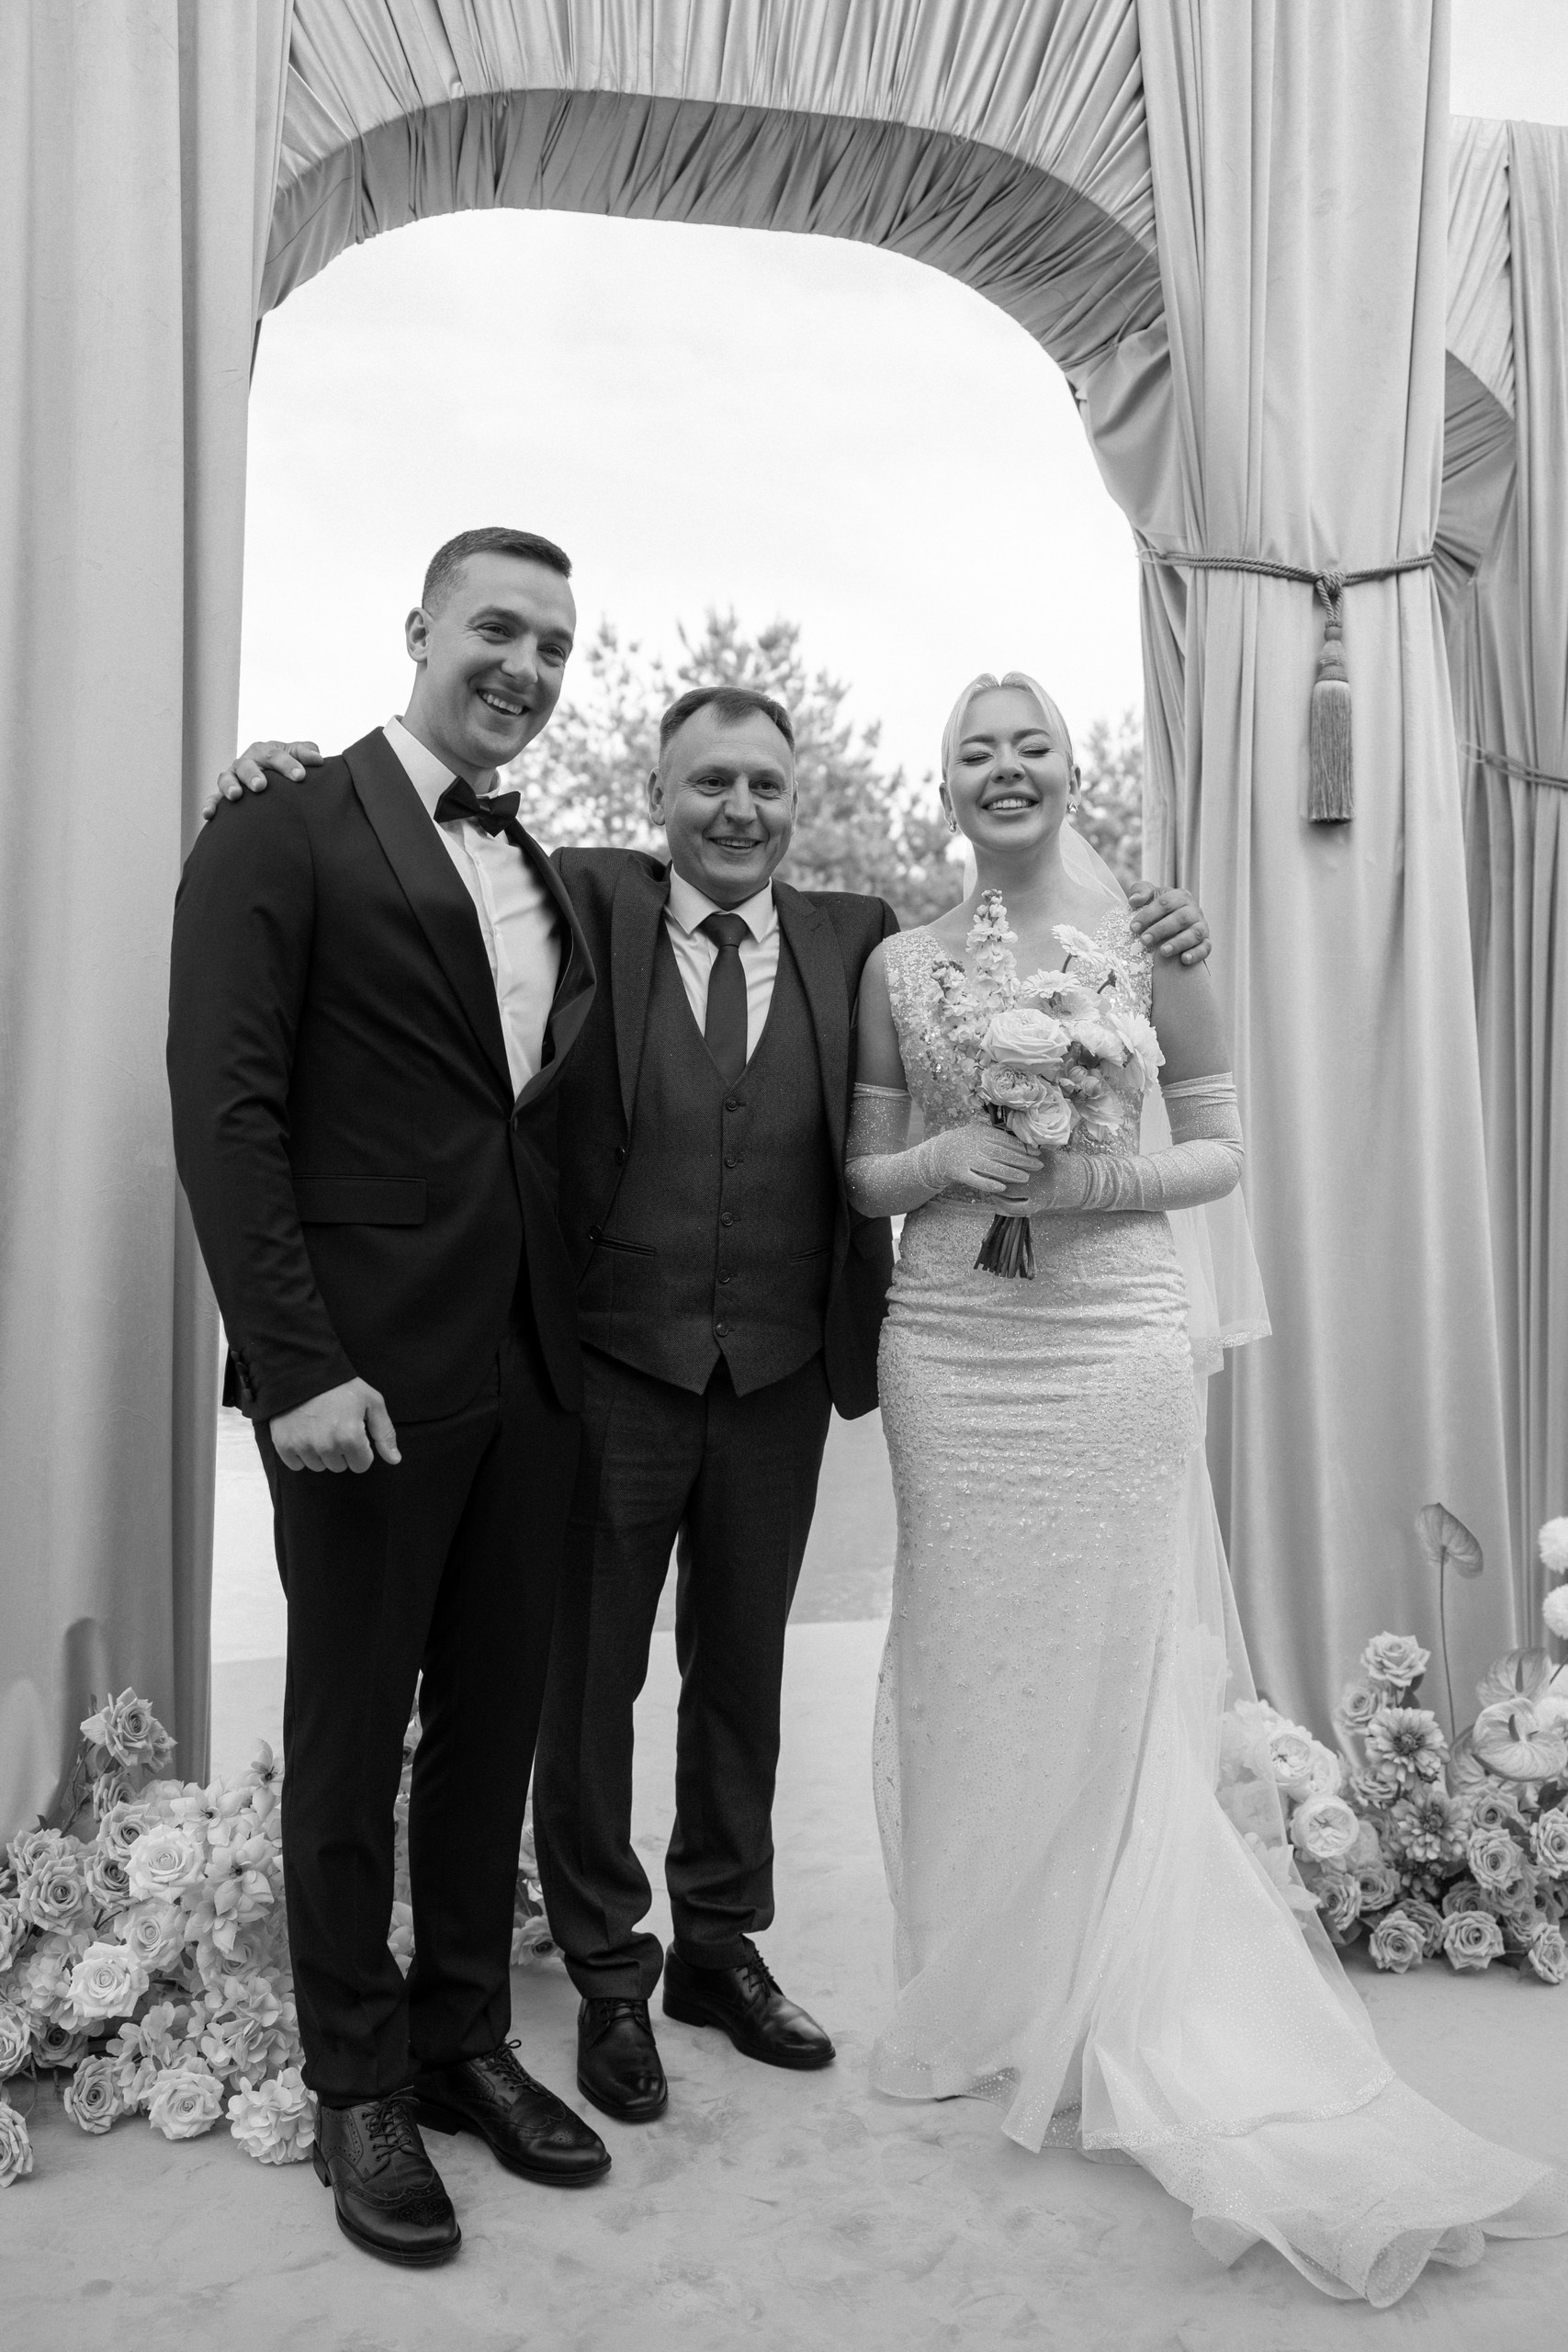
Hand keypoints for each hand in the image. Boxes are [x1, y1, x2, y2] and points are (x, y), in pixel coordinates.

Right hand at [202, 739, 321, 821]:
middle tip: (261, 785)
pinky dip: (210, 805)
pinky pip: (214, 798)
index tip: (300, 776)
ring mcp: (234, 778)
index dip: (287, 764)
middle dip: (253, 774)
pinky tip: (209, 814)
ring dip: (230, 786)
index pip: (276, 755)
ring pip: (226, 778)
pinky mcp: (224, 794)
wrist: (274, 778)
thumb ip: (307, 754)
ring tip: (236, 796)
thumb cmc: (287, 766)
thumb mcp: (298, 756)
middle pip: (247, 765)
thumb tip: (318, 760)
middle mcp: (247, 762)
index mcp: (265, 751)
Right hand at [270, 1377, 399, 1473]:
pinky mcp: (284, 1445)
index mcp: (350, 1437)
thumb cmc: (342, 1386)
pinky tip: (304, 1433)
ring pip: (319, 1466)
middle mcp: (326, 1446)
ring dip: (321, 1453)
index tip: (354, 1432)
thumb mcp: (371, 1402)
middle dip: (341, 1451)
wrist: (303, 1370)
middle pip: (340, 1467)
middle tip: (336, 1426)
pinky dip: (300, 1453)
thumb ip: (385, 1433)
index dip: (361, 1449)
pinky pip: (296, 1465)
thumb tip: (394, 1460)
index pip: (361, 1465)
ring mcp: (303, 1446)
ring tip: (319, 1427)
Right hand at [920, 1119, 1041, 1200]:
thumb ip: (997, 1132)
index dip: (1022, 1147)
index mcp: (981, 1132)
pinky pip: (975, 1179)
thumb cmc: (966, 1141)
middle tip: (1038, 1166)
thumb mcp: (978, 1130)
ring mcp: (966, 1159)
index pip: (1006, 1140)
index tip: (1036, 1152)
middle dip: (1022, 1160)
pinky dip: (988, 1183)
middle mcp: (974, 1144)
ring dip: (1010, 1173)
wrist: (940, 1152)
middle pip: (1001, 1153)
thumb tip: (1022, 1136)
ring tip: (1026, 1178)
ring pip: (991, 1167)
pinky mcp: (959, 1173)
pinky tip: (1002, 1187)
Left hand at [1127, 882, 1209, 965]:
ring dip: (1179, 943)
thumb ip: (1140, 891)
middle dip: (1161, 929)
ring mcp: (1201, 927)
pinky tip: (1184, 960)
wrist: (1171, 925)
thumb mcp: (1149, 896)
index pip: (1166, 903)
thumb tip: (1134, 901)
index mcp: (1180, 897)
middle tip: (1144, 940)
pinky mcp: (1206, 942)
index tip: (1133, 927)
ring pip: (1195, 933)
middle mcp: (1193, 911)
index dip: (1149, 915)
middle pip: (1181, 918)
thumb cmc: (1158, 910)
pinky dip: (1196, 954)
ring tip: (1163, 952)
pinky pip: (1205, 948)